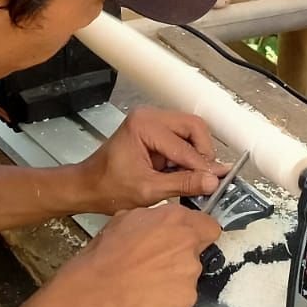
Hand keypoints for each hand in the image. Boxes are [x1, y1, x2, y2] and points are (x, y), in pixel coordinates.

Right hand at [65, 204, 221, 306]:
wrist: (98, 290)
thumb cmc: (105, 255)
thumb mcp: (125, 220)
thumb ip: (153, 220)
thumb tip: (158, 224)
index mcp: (175, 220)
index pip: (208, 226)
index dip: (199, 235)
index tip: (188, 241)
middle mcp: (188, 244)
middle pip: (196, 253)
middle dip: (180, 259)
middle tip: (155, 267)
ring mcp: (190, 274)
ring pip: (188, 278)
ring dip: (173, 281)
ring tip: (146, 286)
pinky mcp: (186, 300)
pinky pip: (181, 300)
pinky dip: (168, 302)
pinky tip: (147, 301)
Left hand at [79, 107, 226, 212]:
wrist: (88, 186)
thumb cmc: (109, 188)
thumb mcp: (149, 190)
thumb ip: (183, 184)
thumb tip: (212, 181)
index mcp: (144, 126)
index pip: (185, 146)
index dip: (203, 166)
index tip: (218, 181)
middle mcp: (149, 116)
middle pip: (194, 127)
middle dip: (203, 154)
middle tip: (208, 177)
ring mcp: (152, 119)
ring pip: (191, 130)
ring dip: (197, 153)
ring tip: (196, 177)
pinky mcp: (154, 128)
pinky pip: (181, 136)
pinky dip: (187, 154)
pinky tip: (184, 172)